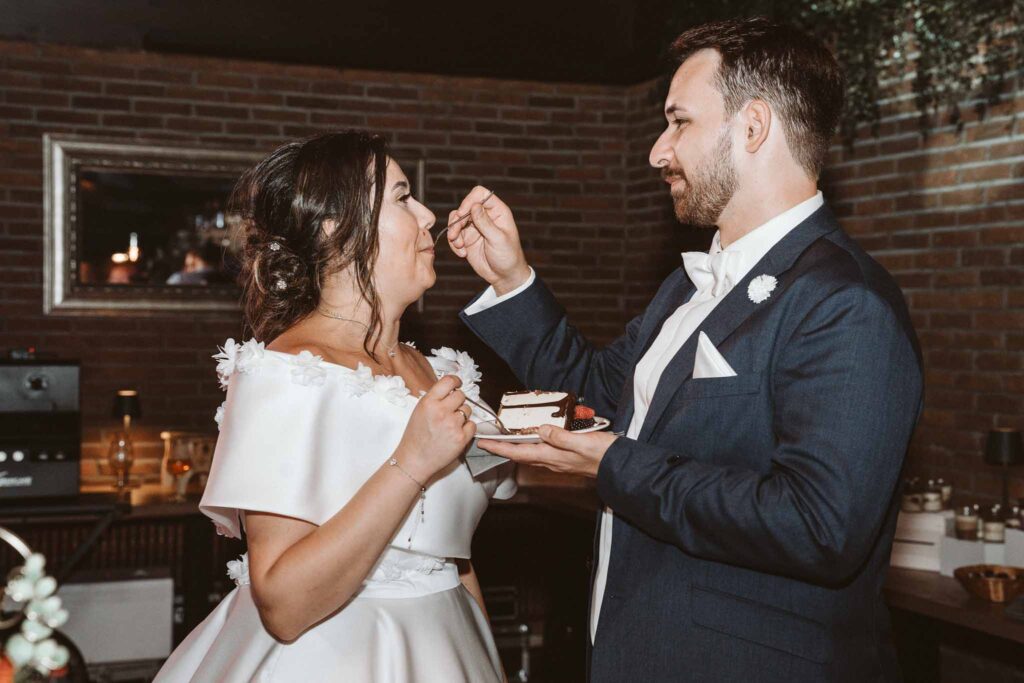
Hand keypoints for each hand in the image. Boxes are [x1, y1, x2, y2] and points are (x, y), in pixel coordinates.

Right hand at [394, 375, 475, 481]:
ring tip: (450, 424)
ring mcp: (452, 425)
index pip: (449, 381)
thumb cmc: (415, 437)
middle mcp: (441, 411)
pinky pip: (472, 425)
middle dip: (458, 401)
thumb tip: (451, 389)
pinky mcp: (461, 438)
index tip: (457, 384)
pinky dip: (467, 428)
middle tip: (451, 409)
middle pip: (461, 395)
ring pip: (468, 410)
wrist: (414, 460)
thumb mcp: (419, 410)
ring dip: (462, 415)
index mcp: (429, 402)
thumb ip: (435, 399)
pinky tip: (456, 433)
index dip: (456, 381)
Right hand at [448, 186, 530, 294]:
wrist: (504, 276)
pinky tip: (462, 253)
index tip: (462, 214)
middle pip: (464, 206)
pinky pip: (454, 235)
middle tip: (455, 236)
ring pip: (456, 220)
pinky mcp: (467, 238)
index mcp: (497, 212)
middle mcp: (485, 216)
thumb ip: (485, 223)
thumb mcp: (498, 239)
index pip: (480, 194)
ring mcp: (474, 227)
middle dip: (457, 220)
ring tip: (458, 246)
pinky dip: (454, 244)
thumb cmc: (508, 256)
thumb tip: (474, 206)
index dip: (469, 201)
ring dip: (453, 232)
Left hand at [477, 425, 617, 477]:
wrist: (618, 466)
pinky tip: (534, 439)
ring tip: (504, 439)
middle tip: (488, 441)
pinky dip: (532, 445)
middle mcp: (552, 461)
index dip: (499, 448)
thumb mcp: (580, 442)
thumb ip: (559, 436)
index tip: (483, 443)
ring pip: (530, 454)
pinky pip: (542, 452)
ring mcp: (558, 461)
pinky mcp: (565, 458)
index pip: (518, 452)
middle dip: (502, 448)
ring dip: (515, 447)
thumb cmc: (601, 455)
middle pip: (520, 454)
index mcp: (552, 456)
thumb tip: (541, 430)